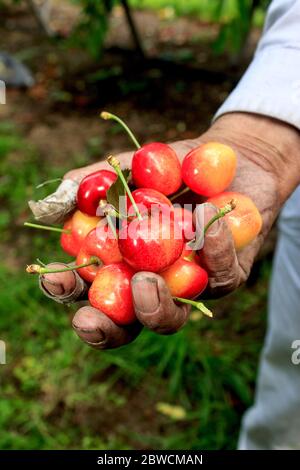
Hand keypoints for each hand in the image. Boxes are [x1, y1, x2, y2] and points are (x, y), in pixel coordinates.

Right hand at [39, 112, 299, 348]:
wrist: (230, 162)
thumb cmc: (172, 169)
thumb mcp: (131, 167)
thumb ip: (94, 183)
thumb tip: (56, 201)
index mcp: (121, 263)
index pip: (86, 290)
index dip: (67, 291)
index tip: (54, 279)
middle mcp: (152, 283)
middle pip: (124, 324)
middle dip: (105, 328)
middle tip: (92, 317)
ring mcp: (188, 288)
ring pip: (171, 318)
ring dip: (155, 306)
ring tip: (147, 279)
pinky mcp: (226, 278)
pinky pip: (220, 276)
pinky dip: (212, 247)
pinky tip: (205, 216)